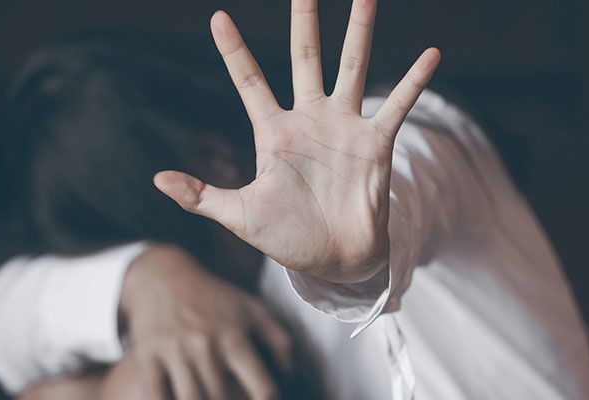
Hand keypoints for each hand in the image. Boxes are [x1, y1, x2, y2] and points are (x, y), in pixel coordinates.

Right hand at [119, 245, 290, 399]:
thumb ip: (279, 343)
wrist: (163, 277)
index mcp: (235, 337)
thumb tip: (291, 378)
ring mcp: (174, 351)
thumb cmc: (214, 298)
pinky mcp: (146, 356)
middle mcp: (206, 345)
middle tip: (231, 399)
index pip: (263, 389)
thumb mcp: (253, 310)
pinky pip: (155, 395)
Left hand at [154, 0, 439, 282]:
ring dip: (359, 32)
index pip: (250, 82)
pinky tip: (431, 53)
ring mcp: (344, 127)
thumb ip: (201, 196)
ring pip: (352, 67)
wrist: (335, 263)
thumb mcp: (240, 216)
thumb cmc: (287, 238)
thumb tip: (157, 179)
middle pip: (304, 59)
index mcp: (274, 133)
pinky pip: (398, 105)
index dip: (235, 51)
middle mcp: (309, 120)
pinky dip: (415, 81)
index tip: (218, 17)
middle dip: (303, 23)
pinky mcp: (375, 144)